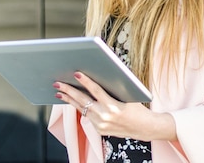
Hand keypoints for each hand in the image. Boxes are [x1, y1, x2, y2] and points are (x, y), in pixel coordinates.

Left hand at [53, 72, 176, 141]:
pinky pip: (88, 116)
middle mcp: (105, 117)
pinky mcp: (100, 130)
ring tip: (60, 92)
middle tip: (58, 83)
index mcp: (113, 106)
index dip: (86, 81)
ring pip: (82, 109)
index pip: (96, 91)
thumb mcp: (128, 95)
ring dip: (70, 100)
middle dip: (69, 91)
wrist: (144, 127)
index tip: (76, 74)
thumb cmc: (138, 107)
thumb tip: (99, 77)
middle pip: (83, 101)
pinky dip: (81, 108)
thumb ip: (113, 88)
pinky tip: (73, 101)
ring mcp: (101, 125)